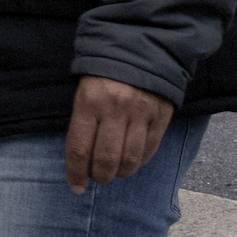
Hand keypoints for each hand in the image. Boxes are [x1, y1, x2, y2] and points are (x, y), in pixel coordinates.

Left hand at [64, 75, 174, 191]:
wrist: (139, 49)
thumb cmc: (103, 73)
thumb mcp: (83, 90)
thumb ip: (83, 122)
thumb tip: (81, 159)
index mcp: (89, 102)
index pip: (79, 148)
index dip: (76, 173)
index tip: (76, 186)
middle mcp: (115, 109)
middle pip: (106, 159)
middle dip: (99, 176)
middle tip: (97, 178)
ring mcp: (140, 113)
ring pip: (130, 159)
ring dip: (120, 173)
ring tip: (114, 172)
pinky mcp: (160, 116)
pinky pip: (149, 150)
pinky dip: (139, 163)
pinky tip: (131, 163)